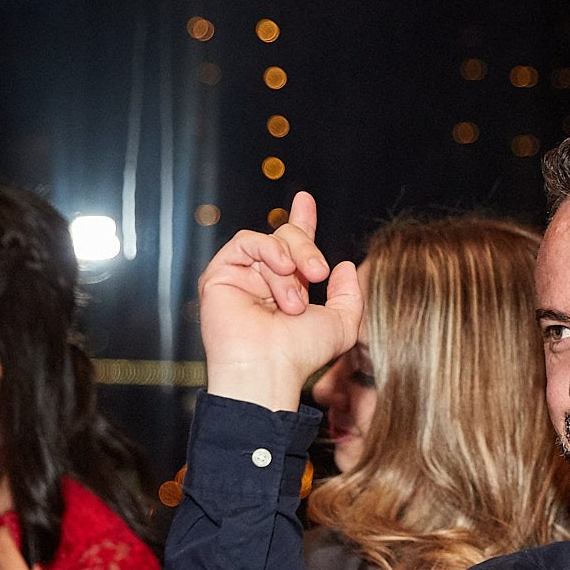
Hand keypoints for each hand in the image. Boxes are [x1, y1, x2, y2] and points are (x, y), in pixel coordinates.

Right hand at [197, 191, 361, 410]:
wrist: (269, 368)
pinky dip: (268, 251)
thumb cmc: (301, 353)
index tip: (305, 200)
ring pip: (270, 239)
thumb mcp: (341, 323)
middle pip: (287, 238)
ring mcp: (240, 277)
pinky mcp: (220, 274)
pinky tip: (280, 272)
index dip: (301, 222)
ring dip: (290, 260)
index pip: (293, 248)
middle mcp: (263, 280)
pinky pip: (246, 241)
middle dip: (307, 248)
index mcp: (288, 289)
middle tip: (319, 272)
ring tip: (296, 297)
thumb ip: (349, 294)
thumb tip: (346, 266)